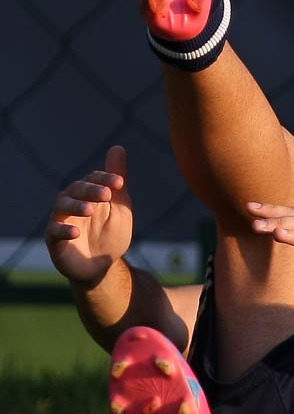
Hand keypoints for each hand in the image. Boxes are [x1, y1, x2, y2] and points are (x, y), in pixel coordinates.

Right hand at [45, 145, 133, 286]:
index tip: (120, 183)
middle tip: (107, 195)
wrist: (102, 266)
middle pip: (76, 189)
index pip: (94, 178)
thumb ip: (117, 179)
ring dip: (77, 206)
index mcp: (88, 193)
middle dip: (91, 190)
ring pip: (62, 206)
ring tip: (90, 210)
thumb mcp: (120, 207)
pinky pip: (54, 231)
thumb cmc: (111, 234)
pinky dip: (63, 229)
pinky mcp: (54, 239)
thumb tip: (117, 147)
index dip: (105, 178)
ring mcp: (61, 219)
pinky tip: (75, 232)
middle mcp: (71, 202)